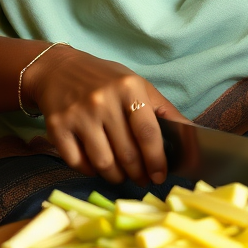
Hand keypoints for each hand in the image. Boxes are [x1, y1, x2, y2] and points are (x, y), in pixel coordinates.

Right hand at [24, 46, 191, 186]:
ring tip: (123, 175)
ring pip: (104, 163)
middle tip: (143, 179)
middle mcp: (102, 100)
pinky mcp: (57, 127)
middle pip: (127, 153)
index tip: (160, 176)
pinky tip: (98, 167)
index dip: (157, 160)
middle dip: (139, 174)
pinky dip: (91, 172)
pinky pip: (79, 164)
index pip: (147, 132)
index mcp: (127, 87)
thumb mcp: (136, 84)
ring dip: (117, 177)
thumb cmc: (105, 79)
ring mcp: (78, 114)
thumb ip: (162, 109)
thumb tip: (190, 133)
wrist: (58, 69)